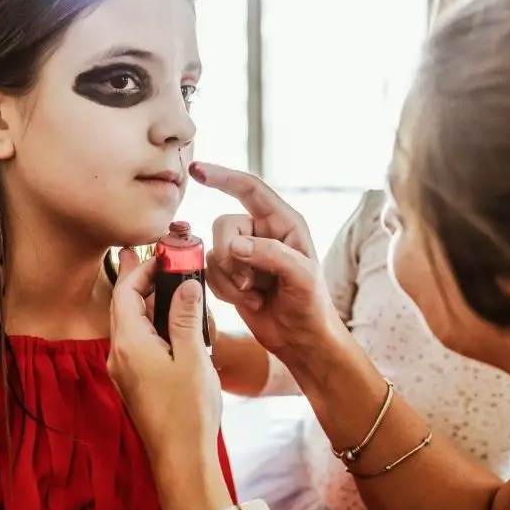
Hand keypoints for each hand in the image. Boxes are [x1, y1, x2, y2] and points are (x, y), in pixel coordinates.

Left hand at [107, 248, 222, 475]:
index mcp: (129, 345)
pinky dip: (151, 323)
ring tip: (165, 283)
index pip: (125, 293)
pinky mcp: (135, 382)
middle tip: (151, 256)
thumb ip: (187, 317)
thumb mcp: (193, 358)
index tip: (161, 253)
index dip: (141, 269)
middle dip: (138, 279)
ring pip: (130, 325)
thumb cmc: (188, 412)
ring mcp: (125, 371)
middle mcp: (119, 355)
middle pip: (123, 306)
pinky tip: (171, 322)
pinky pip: (138, 342)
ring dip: (146, 302)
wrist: (181, 460)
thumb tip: (186, 285)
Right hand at [190, 162, 345, 360]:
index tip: (197, 170)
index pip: (249, 189)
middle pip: (224, 225)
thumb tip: (235, 245)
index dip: (222, 177)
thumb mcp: (302, 277)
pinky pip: (211, 273)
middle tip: (250, 282)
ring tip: (256, 296)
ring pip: (214, 252)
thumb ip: (271, 255)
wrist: (302, 339)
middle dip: (231, 256)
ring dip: (231, 280)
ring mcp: (245, 254)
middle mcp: (261, 233)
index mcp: (284, 222)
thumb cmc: (312, 305)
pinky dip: (226, 292)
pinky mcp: (232, 276)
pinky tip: (251, 302)